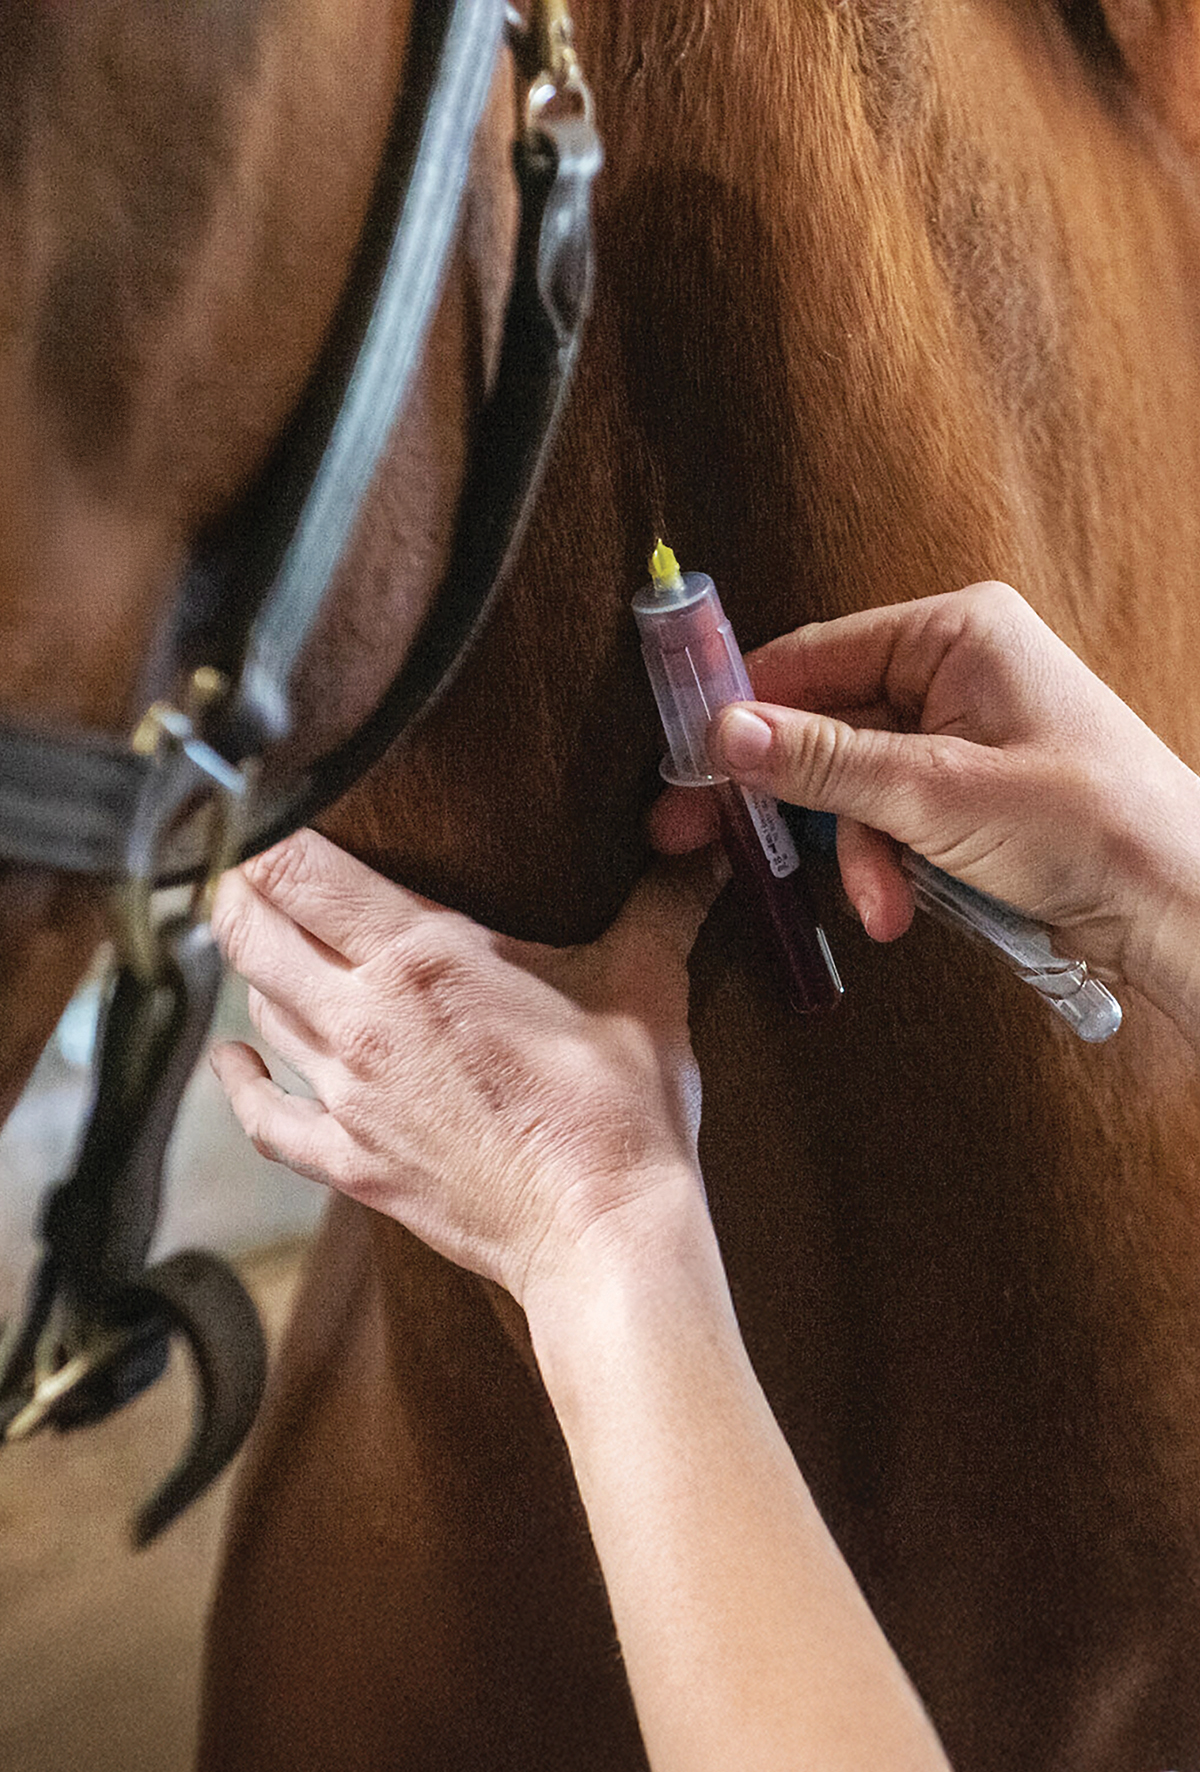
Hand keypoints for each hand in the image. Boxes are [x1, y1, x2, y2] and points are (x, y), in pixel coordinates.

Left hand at [209, 828, 724, 1307]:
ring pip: (256, 1007)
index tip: (268, 811)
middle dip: (239, 888)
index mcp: (420, 956)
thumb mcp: (646, 984)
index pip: (297, 868)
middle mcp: (363, 1017)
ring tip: (268, 939)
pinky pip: (265, 1118)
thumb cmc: (619, 1110)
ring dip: (254, 968)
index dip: (265, 832)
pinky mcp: (351, 1160)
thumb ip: (663, 901)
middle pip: (250, 929)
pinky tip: (233, 1058)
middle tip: (249, 862)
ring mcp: (346, 1095)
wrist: (599, 1233)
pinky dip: (241, 1084)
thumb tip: (702, 846)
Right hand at [652, 581, 1199, 1008]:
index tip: (687, 760)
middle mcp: (955, 669)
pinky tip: (900, 906)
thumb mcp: (933, 793)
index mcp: (955, 632)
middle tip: (708, 840)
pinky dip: (886, 864)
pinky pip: (891, 815)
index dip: (744, 709)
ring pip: (856, 783)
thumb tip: (723, 733)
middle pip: (828, 725)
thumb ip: (821, 762)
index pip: (814, 655)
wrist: (1175, 902)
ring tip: (879, 904)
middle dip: (799, 804)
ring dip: (854, 851)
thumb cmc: (1086, 825)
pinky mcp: (968, 788)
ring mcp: (962, 730)